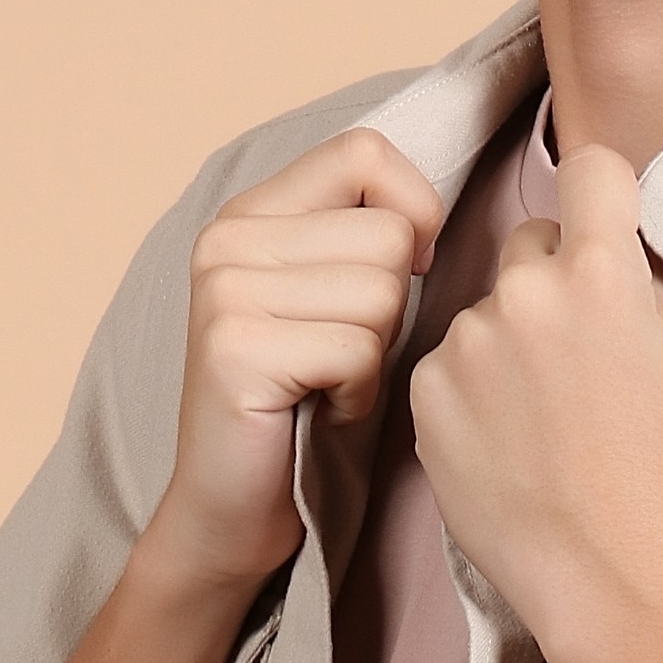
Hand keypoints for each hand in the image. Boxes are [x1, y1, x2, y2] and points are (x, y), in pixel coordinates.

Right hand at [144, 130, 443, 599]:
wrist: (232, 510)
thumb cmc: (307, 405)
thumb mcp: (335, 298)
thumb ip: (365, 235)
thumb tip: (438, 210)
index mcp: (252, 211)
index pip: (366, 152)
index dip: (414, 209)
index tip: (408, 270)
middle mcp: (227, 238)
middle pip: (389, 233)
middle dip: (393, 308)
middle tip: (343, 355)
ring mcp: (224, 291)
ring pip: (382, 292)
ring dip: (376, 355)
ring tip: (330, 384)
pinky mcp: (236, 349)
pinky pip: (358, 350)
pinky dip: (360, 394)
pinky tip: (324, 410)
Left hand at [410, 141, 662, 657]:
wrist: (608, 571)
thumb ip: (658, 280)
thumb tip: (633, 243)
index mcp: (604, 272)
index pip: (591, 171)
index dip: (601, 195)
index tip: (601, 222)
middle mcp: (526, 291)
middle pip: (528, 242)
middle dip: (551, 282)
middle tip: (575, 358)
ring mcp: (468, 340)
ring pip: (485, 309)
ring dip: (505, 343)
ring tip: (539, 418)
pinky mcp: (426, 388)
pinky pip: (447, 363)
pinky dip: (470, 390)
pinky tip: (503, 441)